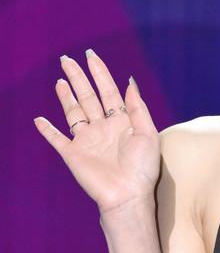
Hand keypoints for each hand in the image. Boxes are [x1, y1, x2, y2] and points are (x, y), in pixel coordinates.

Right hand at [33, 50, 160, 214]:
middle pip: (88, 97)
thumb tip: (129, 82)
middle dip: (78, 77)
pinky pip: (56, 139)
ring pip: (73, 112)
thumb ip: (137, 108)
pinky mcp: (73, 154)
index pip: (109, 92)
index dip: (100, 73)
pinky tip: (39, 120)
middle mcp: (102, 128)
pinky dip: (47, 130)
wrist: (128, 195)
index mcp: (121, 122)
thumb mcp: (147, 134)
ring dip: (66, 96)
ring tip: (60, 80)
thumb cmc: (142, 169)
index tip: (91, 56)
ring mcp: (86, 141)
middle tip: (67, 59)